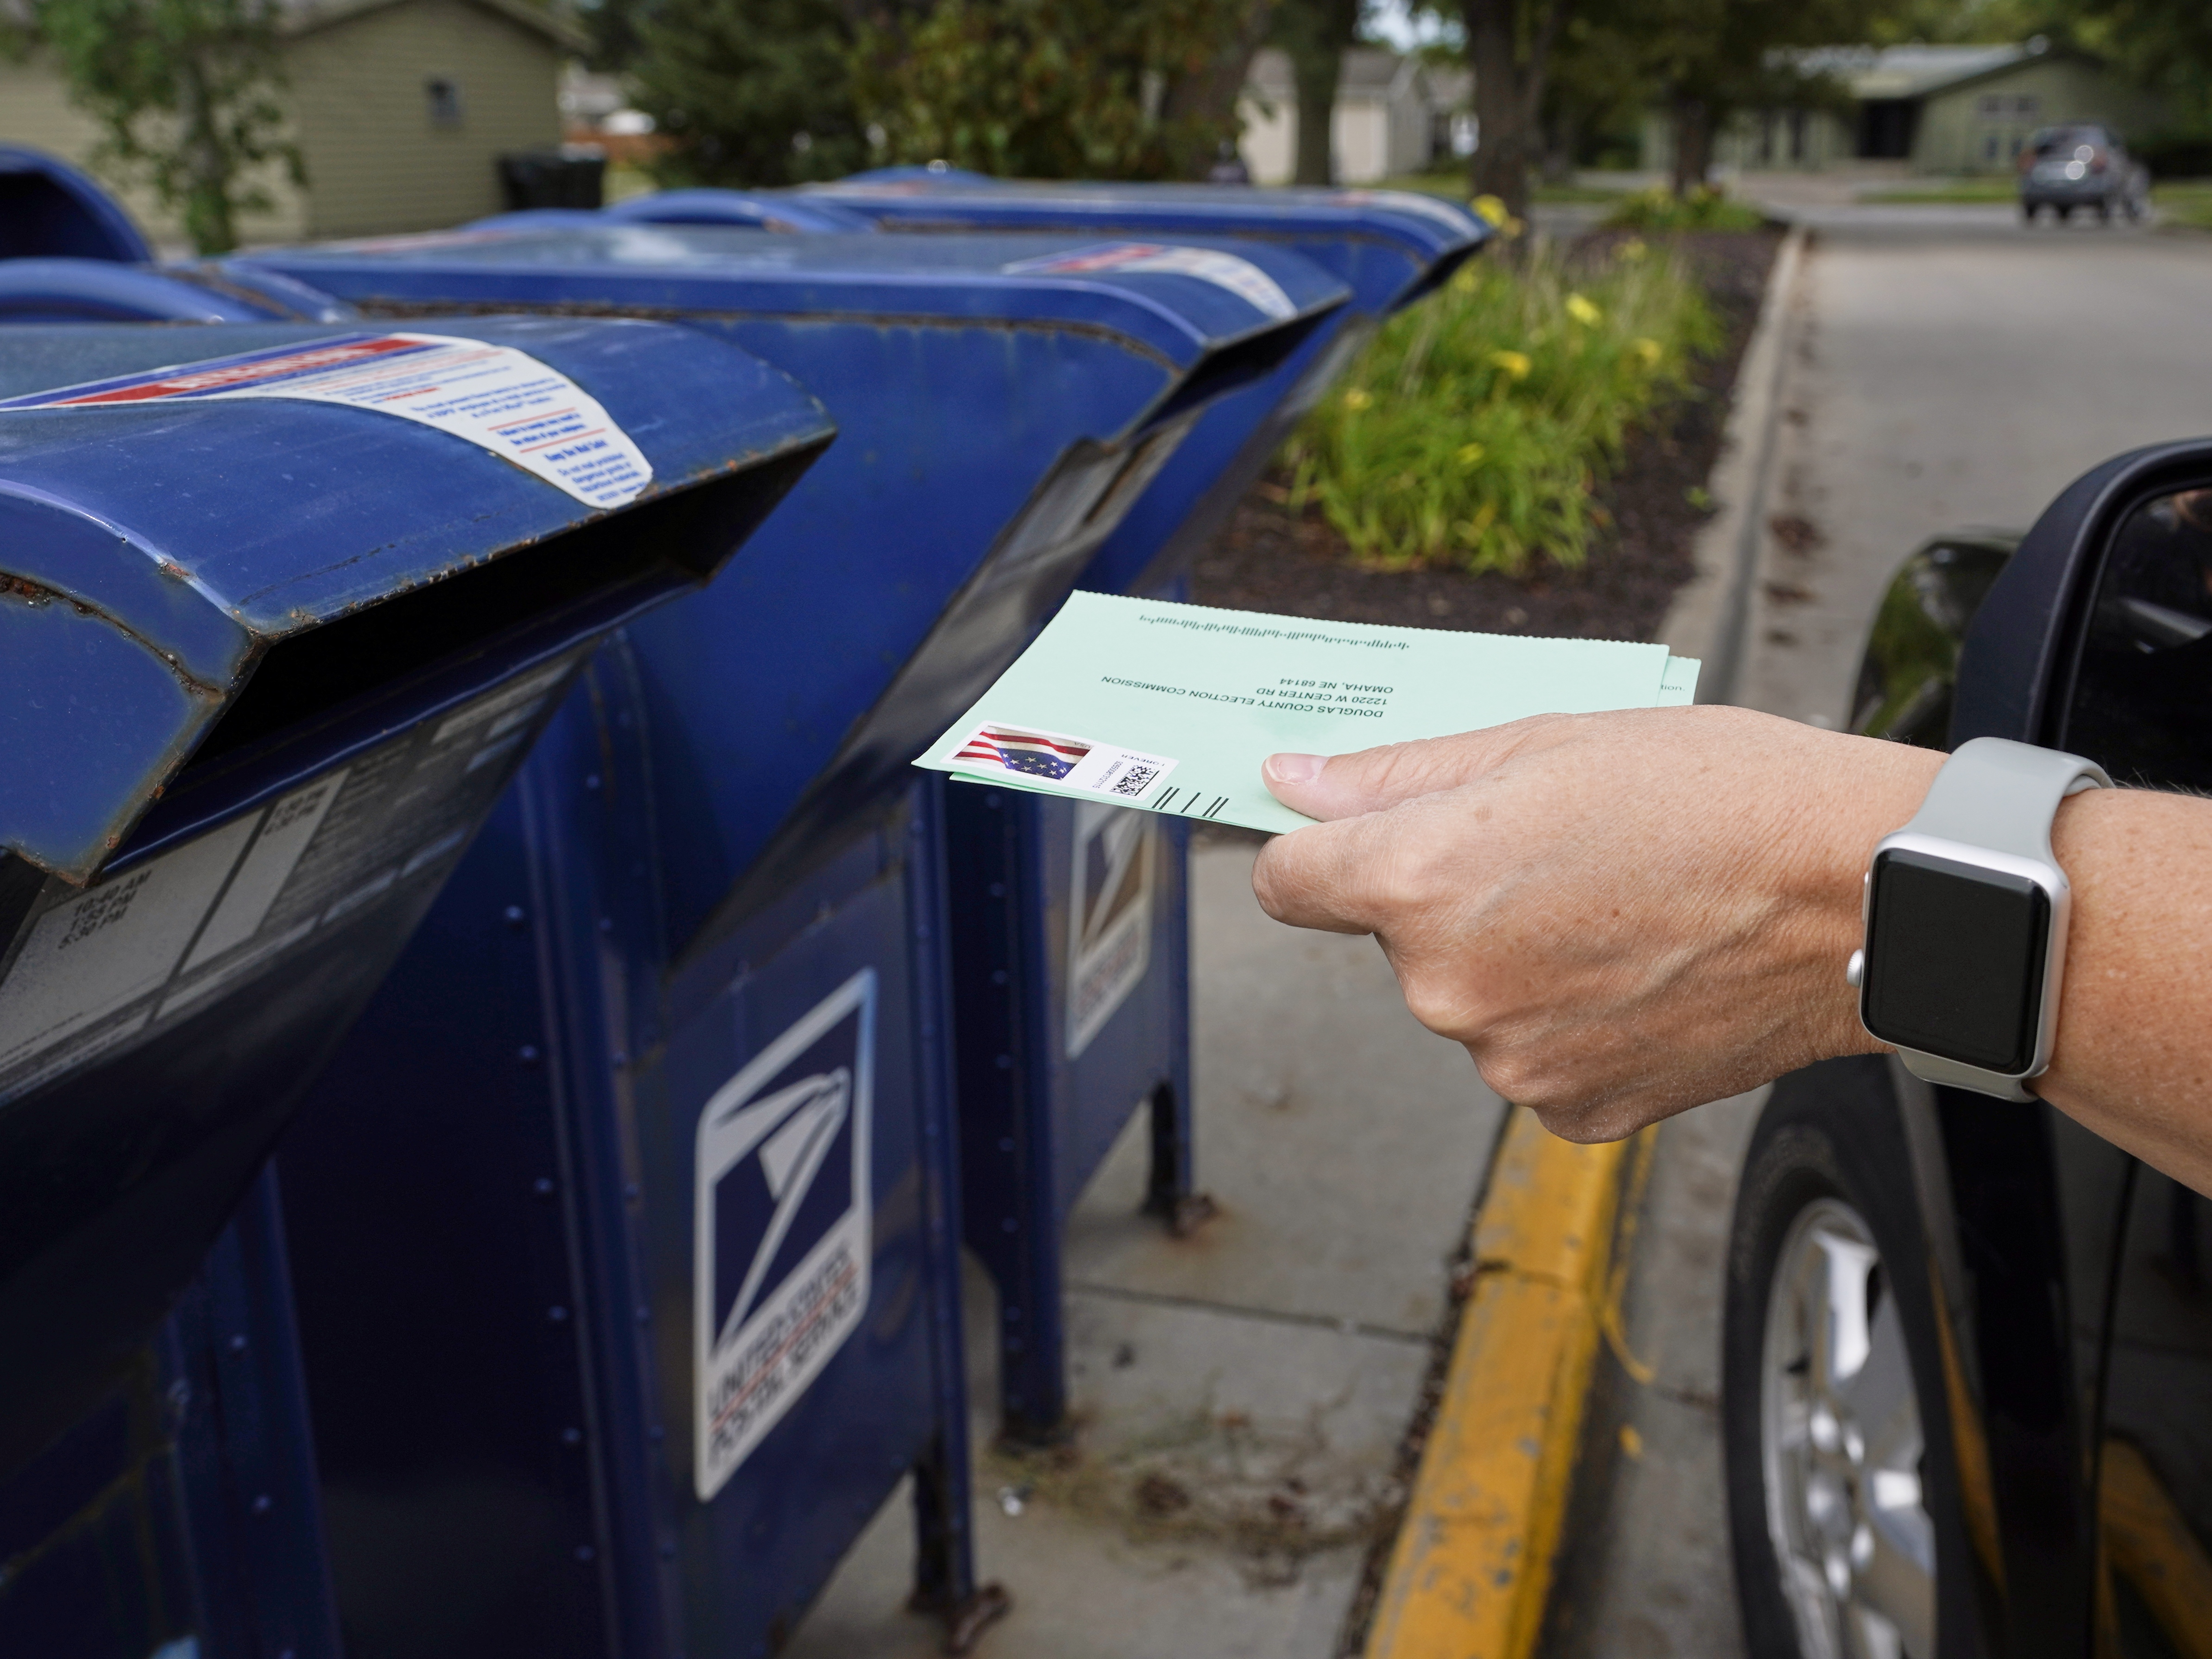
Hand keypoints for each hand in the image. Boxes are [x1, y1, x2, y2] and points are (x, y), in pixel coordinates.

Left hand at [1249, 706, 1943, 1141]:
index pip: (1289, 882)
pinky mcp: (1574, 1110)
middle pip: (1396, 939)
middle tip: (1562, 857)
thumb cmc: (1722, 797)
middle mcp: (1446, 988)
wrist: (1862, 896)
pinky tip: (1644, 973)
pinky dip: (1572, 1019)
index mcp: (1421, 884)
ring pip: (1471, 998)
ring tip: (1622, 910)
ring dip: (1517, 959)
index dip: (1321, 851)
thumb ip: (1398, 776)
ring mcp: (1510, 1060)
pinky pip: (1536, 1054)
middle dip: (1453, 898)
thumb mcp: (1543, 742)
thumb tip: (1294, 783)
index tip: (1355, 840)